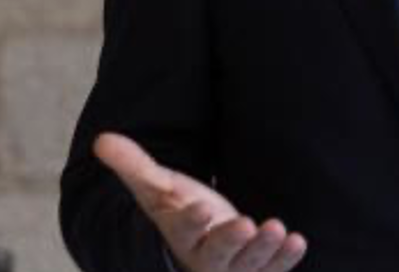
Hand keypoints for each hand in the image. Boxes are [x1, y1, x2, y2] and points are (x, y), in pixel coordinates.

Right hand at [94, 132, 307, 271]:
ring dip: (264, 250)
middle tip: (246, 223)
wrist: (202, 235)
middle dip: (231, 241)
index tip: (201, 205)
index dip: (192, 220)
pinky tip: (297, 240)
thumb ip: (133, 165)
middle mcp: (205, 258)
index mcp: (179, 236)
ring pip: (248, 265)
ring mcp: (232, 268)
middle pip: (217, 254)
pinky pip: (272, 269)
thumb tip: (101, 139)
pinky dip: (284, 259)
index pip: (184, 230)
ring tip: (279, 228)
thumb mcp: (158, 187)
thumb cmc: (178, 208)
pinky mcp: (257, 269)